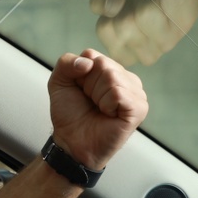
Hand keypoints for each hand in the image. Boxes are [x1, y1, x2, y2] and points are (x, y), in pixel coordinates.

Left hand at [48, 49, 148, 172]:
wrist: (72, 142)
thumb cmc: (70, 114)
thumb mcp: (59, 82)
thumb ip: (66, 62)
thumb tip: (88, 63)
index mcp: (111, 69)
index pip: (92, 55)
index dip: (79, 75)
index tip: (81, 91)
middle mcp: (126, 78)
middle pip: (102, 64)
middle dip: (88, 86)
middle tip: (91, 103)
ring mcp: (136, 92)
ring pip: (111, 77)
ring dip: (97, 96)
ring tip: (99, 109)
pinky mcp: (139, 108)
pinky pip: (118, 93)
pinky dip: (106, 105)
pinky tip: (108, 115)